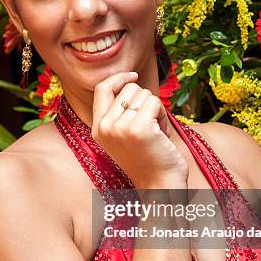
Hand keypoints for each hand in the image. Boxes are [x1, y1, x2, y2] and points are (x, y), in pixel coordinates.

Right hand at [92, 72, 188, 188]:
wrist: (160, 185)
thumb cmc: (149, 158)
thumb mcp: (124, 134)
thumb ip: (120, 111)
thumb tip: (130, 79)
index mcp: (98, 129)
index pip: (101, 88)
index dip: (118, 78)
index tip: (134, 75)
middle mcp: (105, 127)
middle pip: (129, 89)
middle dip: (145, 101)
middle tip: (150, 126)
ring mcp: (120, 128)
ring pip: (143, 94)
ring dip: (155, 109)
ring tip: (155, 132)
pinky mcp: (138, 128)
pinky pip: (155, 102)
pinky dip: (163, 115)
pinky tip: (162, 134)